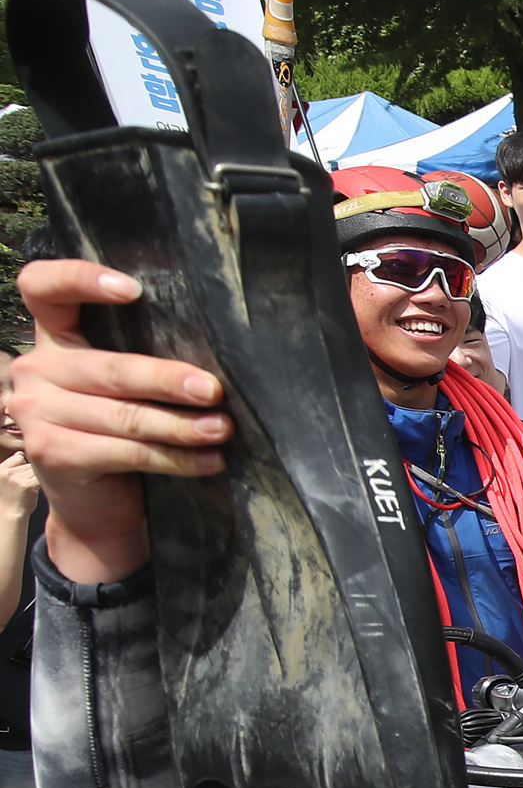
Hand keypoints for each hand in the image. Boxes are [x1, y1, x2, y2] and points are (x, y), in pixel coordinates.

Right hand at [0, 450, 39, 522]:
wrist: (12, 514)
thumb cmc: (11, 496)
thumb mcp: (6, 479)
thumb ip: (12, 466)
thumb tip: (20, 453)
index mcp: (0, 469)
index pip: (19, 457)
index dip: (24, 466)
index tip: (22, 477)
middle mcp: (7, 473)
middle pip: (29, 464)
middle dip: (31, 474)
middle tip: (25, 486)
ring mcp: (17, 479)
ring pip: (36, 471)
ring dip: (36, 479)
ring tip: (29, 489)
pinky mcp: (27, 485)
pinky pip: (41, 478)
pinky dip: (42, 483)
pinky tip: (35, 491)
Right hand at [11, 258, 230, 583]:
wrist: (94, 509)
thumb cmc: (116, 435)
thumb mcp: (117, 390)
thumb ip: (136, 361)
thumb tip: (214, 354)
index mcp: (50, 339)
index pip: (43, 287)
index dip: (81, 278)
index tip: (133, 290)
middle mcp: (35, 370)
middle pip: (109, 368)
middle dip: (168, 380)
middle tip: (215, 390)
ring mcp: (37, 413)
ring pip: (125, 416)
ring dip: (182, 425)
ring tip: (222, 429)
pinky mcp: (53, 453)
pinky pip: (128, 452)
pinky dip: (175, 458)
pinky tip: (209, 460)